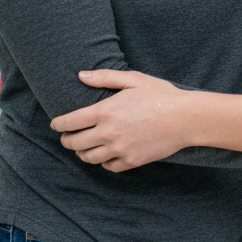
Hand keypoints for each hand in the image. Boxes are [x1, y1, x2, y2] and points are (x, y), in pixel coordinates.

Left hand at [51, 70, 189, 171]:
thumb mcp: (133, 79)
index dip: (58, 124)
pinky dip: (103, 161)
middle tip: (67, 137)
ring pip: (88, 158)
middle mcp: (108, 133)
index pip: (70, 122)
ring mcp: (119, 150)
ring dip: (82, 152)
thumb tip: (81, 75)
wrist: (185, 118)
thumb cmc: (160, 94)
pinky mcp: (131, 161)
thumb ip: (105, 77)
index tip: (56, 124)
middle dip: (66, 140)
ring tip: (83, 147)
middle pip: (75, 143)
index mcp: (105, 112)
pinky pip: (108, 166)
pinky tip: (105, 154)